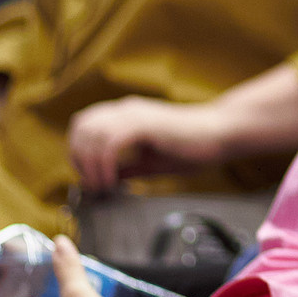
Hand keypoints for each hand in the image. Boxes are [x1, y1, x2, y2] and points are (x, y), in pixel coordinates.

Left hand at [66, 96, 231, 190]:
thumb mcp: (150, 162)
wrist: (220, 133)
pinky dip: (104, 166)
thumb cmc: (191, 148)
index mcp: (125, 114)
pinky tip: (112, 183)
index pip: (84, 124)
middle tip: (93, 184)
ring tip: (102, 187)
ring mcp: (134, 114)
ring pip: (91, 135)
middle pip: (81, 127)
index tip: (88, 176)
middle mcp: (125, 109)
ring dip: (90, 165)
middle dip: (79, 159)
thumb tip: (103, 181)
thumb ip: (126, 168)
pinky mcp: (144, 123)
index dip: (77, 151)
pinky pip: (109, 144)